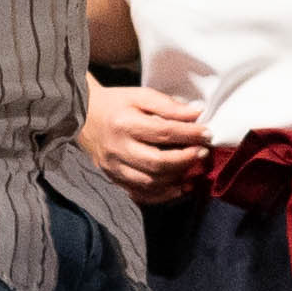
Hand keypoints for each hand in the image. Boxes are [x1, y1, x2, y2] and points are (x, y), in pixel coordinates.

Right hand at [76, 81, 213, 200]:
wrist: (83, 117)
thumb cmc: (116, 104)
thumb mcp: (140, 96)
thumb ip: (168, 106)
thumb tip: (196, 115)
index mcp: (123, 124)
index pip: (163, 132)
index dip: (189, 134)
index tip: (208, 133)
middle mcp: (116, 149)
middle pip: (157, 162)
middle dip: (186, 159)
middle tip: (203, 152)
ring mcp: (113, 168)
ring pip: (150, 182)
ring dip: (177, 178)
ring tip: (195, 169)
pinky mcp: (113, 180)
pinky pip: (140, 195)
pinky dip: (163, 194)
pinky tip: (180, 187)